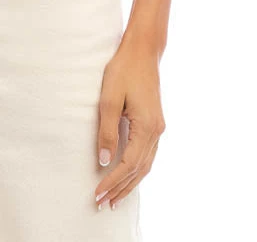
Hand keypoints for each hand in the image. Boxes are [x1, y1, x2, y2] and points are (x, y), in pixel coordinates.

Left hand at [94, 40, 164, 209]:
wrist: (143, 51)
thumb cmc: (123, 70)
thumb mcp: (109, 99)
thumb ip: (107, 131)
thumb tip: (105, 161)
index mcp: (147, 127)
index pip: (128, 164)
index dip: (113, 182)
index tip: (97, 194)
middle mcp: (157, 131)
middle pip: (140, 170)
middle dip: (121, 189)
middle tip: (103, 204)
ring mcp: (158, 128)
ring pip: (146, 165)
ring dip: (130, 183)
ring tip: (115, 198)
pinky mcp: (155, 123)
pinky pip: (148, 155)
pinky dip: (137, 170)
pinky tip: (129, 176)